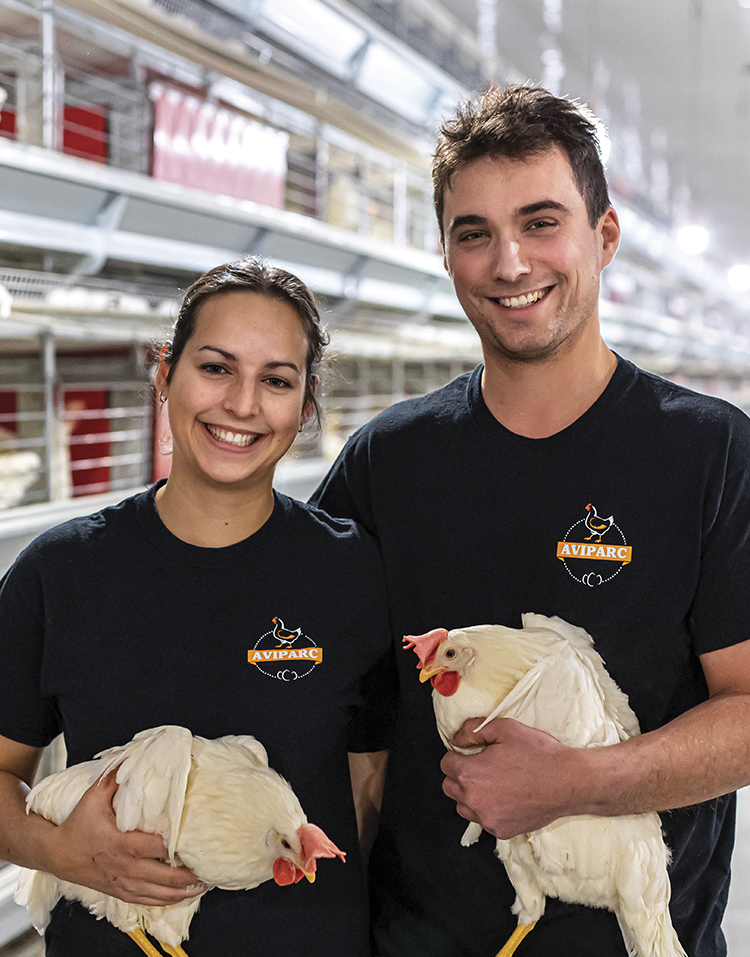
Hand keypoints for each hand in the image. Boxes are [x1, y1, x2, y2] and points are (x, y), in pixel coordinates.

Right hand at [48, 772, 205, 905]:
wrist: (57, 854)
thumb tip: (132, 756)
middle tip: (211, 868)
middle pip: (167, 876)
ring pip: (161, 893)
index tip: (201, 843)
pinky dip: (169, 900)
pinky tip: (184, 895)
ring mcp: (125, 883)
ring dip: (185, 890)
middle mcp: (127, 867)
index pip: (161, 848)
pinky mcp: (121, 892)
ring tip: (205, 883)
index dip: (182, 848)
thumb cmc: (78, 824)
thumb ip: (114, 778)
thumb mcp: (93, 797)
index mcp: (124, 844)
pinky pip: (149, 901)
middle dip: (191, 875)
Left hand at [440, 717, 576, 838]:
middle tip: (480, 767)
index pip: (446, 764)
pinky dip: (489, 810)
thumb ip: (473, 730)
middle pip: (450, 787)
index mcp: (470, 773)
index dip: (457, 755)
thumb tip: (456, 738)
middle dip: (460, 776)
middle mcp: (474, 800)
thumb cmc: (538, 753)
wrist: (568, 781)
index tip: (470, 754)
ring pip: (464, 807)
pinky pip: (484, 821)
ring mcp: (488, 819)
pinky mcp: (501, 831)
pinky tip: (505, 798)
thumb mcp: (504, 728)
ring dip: (470, 796)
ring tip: (492, 784)